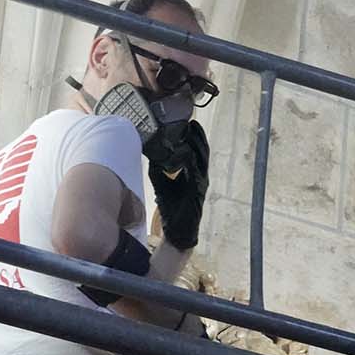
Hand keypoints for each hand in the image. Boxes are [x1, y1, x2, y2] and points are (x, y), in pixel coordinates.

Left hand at [147, 120, 209, 250]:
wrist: (178, 231)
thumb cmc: (172, 208)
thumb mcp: (163, 183)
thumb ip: (160, 168)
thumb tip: (152, 153)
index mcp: (193, 174)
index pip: (196, 152)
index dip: (194, 138)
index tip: (189, 124)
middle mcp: (200, 177)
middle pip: (202, 153)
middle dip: (199, 138)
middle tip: (193, 123)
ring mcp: (201, 185)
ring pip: (202, 160)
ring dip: (199, 146)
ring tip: (194, 133)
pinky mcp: (198, 193)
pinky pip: (197, 174)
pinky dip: (193, 163)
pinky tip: (189, 153)